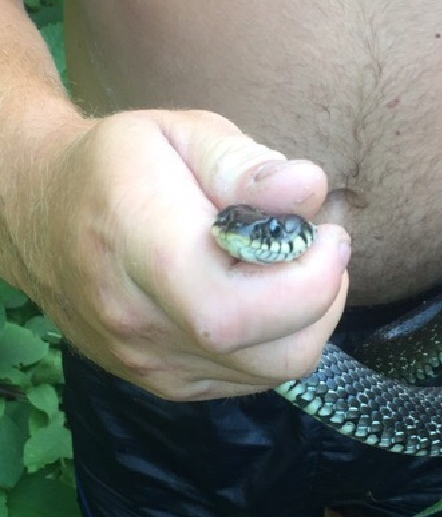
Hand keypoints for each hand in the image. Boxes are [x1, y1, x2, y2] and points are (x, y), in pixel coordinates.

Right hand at [14, 110, 349, 399]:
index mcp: (138, 248)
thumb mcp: (182, 134)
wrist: (41, 214)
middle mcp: (138, 323)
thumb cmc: (122, 164)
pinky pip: (250, 378)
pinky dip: (280, 338)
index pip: (232, 307)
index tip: (325, 234)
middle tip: (322, 245)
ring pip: (271, 372)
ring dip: (309, 319)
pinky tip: (266, 294)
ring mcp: (150, 363)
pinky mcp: (166, 382)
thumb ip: (245, 164)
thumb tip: (308, 190)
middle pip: (268, 354)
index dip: (305, 281)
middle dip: (322, 299)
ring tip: (297, 266)